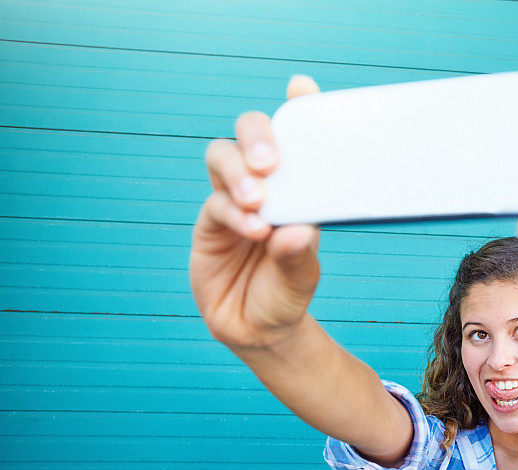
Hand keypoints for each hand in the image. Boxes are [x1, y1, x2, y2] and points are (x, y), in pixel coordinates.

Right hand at [190, 75, 322, 349]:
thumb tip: (297, 231)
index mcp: (298, 186)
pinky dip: (233, 212)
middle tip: (270, 162)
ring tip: (258, 200)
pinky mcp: (210, 222)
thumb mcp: (303, 277)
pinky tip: (253, 229)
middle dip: (257, 137)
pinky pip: (215, 204)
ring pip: (223, 158)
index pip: (296, 138)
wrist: (256, 330)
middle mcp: (266, 185)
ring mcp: (234, 199)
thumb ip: (299, 254)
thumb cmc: (287, 293)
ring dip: (238, 172)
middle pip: (251, 134)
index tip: (301, 88)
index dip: (298, 109)